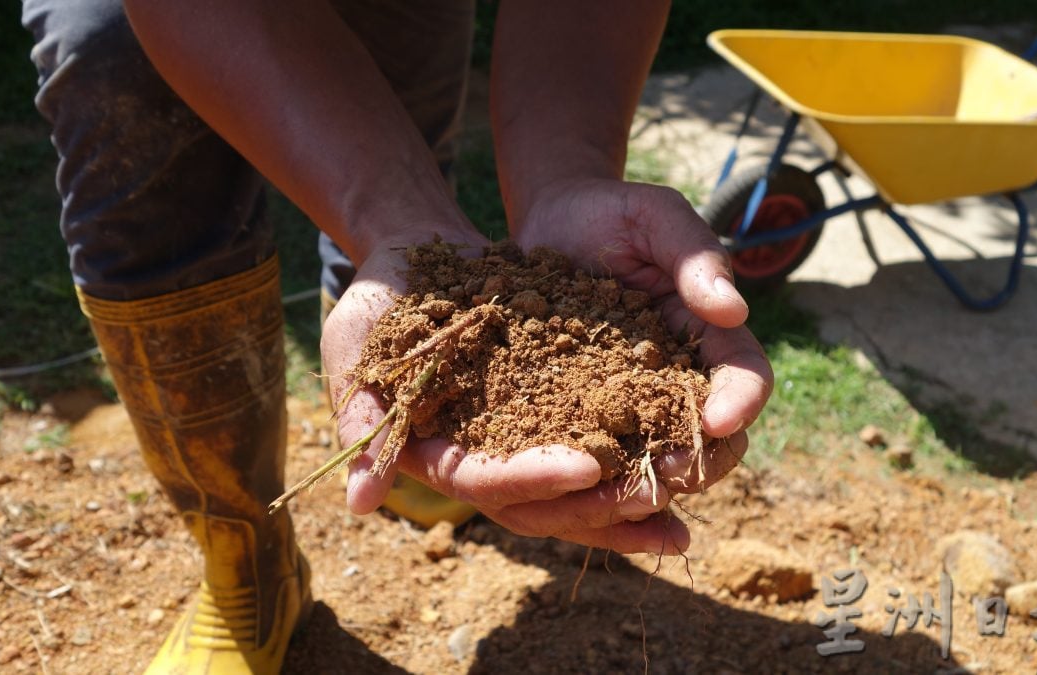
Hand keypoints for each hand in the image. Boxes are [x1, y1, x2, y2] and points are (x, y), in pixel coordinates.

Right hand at [322, 227, 686, 553]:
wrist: (412, 259)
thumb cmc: (376, 295)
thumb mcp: (354, 339)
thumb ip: (358, 411)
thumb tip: (357, 504)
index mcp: (433, 453)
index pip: (484, 482)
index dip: (533, 478)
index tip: (587, 467)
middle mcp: (482, 460)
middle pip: (541, 505)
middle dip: (599, 508)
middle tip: (659, 499)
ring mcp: (520, 441)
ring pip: (576, 494)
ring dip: (628, 507)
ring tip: (683, 516)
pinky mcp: (551, 415)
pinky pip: (598, 452)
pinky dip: (633, 465)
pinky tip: (682, 472)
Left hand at [513, 177, 774, 493]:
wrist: (547, 221)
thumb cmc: (608, 213)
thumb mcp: (654, 216)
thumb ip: (694, 254)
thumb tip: (733, 307)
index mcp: (710, 331)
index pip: (746, 377)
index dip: (741, 403)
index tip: (718, 420)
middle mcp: (680, 374)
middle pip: (715, 437)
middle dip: (701, 460)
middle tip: (667, 473)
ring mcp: (633, 398)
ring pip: (660, 458)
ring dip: (649, 482)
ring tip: (620, 492)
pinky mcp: (585, 411)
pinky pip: (601, 454)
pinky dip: (598, 478)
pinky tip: (575, 490)